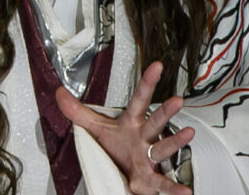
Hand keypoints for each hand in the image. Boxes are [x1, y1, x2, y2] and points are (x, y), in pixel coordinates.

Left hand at [56, 61, 194, 194]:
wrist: (123, 172)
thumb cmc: (116, 147)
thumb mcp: (96, 128)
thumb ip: (78, 111)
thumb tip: (59, 92)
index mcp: (132, 123)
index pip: (139, 100)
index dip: (147, 83)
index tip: (157, 65)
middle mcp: (144, 137)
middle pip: (155, 121)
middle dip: (165, 111)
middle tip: (177, 99)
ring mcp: (149, 157)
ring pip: (163, 148)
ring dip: (176, 142)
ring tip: (189, 133)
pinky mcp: (149, 179)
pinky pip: (163, 183)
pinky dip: (174, 188)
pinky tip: (186, 192)